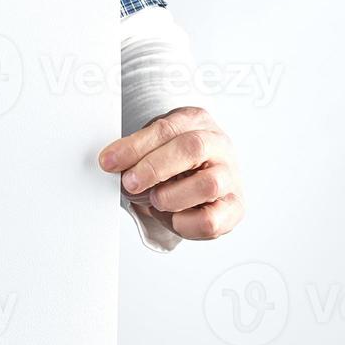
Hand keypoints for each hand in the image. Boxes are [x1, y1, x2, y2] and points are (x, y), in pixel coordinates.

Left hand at [98, 106, 243, 240]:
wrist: (203, 178)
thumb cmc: (174, 160)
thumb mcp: (153, 146)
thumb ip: (136, 152)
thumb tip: (110, 163)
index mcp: (196, 120)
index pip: (166, 128)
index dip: (135, 146)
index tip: (108, 161)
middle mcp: (219, 145)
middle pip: (192, 148)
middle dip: (153, 168)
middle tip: (129, 183)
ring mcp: (231, 176)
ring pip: (207, 185)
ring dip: (170, 197)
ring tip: (155, 200)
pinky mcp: (235, 208)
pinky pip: (210, 221)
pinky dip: (183, 223)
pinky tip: (172, 217)